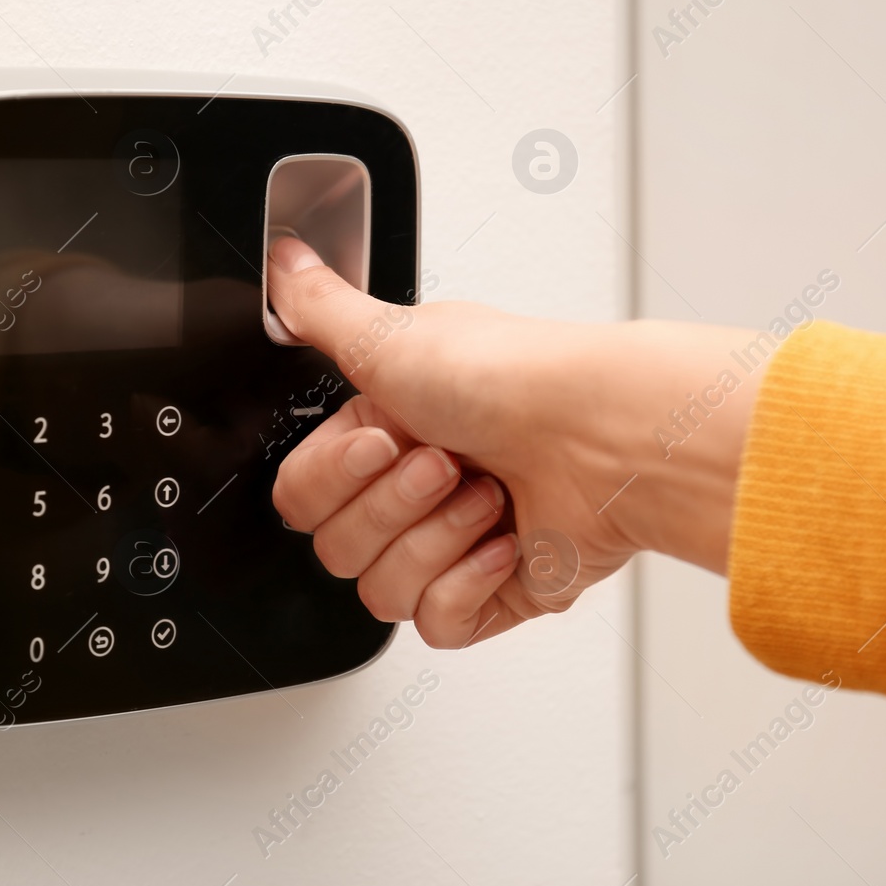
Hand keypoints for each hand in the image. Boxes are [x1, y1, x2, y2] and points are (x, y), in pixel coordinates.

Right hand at [267, 236, 761, 647]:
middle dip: (393, 506)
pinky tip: (503, 541)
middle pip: (337, 549)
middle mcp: (414, 489)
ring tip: (485, 496)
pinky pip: (438, 624)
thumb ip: (318, 309)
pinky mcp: (495, 592)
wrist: (603, 435)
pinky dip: (469, 583)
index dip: (335, 477)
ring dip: (435, 539)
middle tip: (445, 462)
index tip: (384, 438)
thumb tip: (282, 262)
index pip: (301, 496)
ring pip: (383, 592)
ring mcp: (453, 544)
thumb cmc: (512, 379)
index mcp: (381, 431)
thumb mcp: (391, 334)